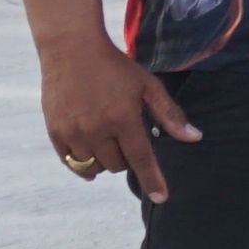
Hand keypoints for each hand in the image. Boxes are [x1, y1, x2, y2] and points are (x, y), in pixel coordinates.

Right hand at [38, 40, 194, 199]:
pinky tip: (90, 155)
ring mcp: (72, 132)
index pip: (141, 159)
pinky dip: (83, 164)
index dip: (153, 180)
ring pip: (95, 167)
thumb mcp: (148, 86)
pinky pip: (71, 162)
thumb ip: (170, 114)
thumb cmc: (115, 67)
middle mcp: (95, 129)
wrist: (71, 50)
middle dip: (127, 158)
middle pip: (118, 165)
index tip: (162, 198)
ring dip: (106, 161)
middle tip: (126, 136)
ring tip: (108, 140)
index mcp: (122, 118)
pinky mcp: (54, 131)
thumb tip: (194, 138)